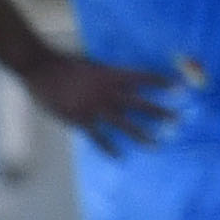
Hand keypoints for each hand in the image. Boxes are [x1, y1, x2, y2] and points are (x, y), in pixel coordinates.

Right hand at [22, 50, 179, 154]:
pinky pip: (99, 137)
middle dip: (161, 112)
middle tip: (178, 121)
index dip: (161, 82)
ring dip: (143, 135)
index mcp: (111, 74)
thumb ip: (107, 75)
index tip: (178, 88)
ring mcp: (95, 107)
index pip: (142, 78)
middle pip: (140, 104)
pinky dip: (109, 148)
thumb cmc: (64, 62)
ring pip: (125, 124)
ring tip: (157, 144)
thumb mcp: (91, 64)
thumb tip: (121, 82)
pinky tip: (120, 157)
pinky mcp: (81, 119)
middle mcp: (108, 91)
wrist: (41, 68)